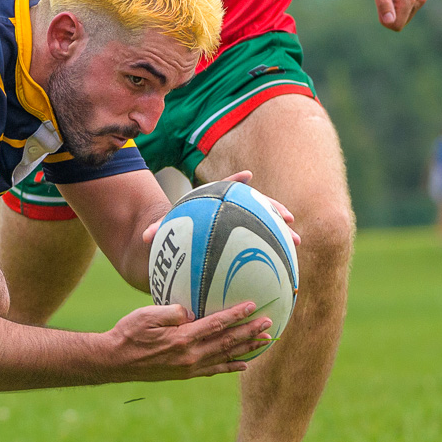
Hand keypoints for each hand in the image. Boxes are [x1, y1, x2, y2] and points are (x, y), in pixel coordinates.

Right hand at [102, 302, 270, 381]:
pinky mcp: (185, 374)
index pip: (216, 324)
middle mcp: (190, 355)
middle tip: (269, 323)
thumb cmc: (128, 333)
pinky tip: (244, 364)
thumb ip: (171, 312)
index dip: (236, 315)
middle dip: (249, 331)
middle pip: (227, 341)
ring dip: (246, 347)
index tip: (253, 306)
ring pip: (225, 356)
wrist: (114, 361)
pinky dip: (231, 367)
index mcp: (182, 338)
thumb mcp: (146, 315)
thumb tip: (190, 311)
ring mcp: (189, 367)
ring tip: (265, 340)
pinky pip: (214, 370)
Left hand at [139, 171, 300, 250]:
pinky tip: (286, 264)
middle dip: (272, 209)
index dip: (235, 182)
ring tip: (296, 241)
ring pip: (265, 224)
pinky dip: (273, 251)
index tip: (247, 177)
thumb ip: (158, 230)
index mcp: (213, 201)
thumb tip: (146, 236)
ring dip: (281, 232)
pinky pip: (262, 243)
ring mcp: (241, 223)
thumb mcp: (166, 229)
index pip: (226, 187)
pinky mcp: (244, 239)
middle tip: (287, 218)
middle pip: (256, 205)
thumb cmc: (173, 232)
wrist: (181, 239)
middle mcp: (232, 210)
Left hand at [363, 0, 427, 31]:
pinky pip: (408, 9)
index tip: (380, 2)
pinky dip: (399, 3)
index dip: (384, 18)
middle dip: (389, 13)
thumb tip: (390, 21)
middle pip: (400, 22)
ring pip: (404, 16)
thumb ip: (382, 3)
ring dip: (394, 7)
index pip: (395, 25)